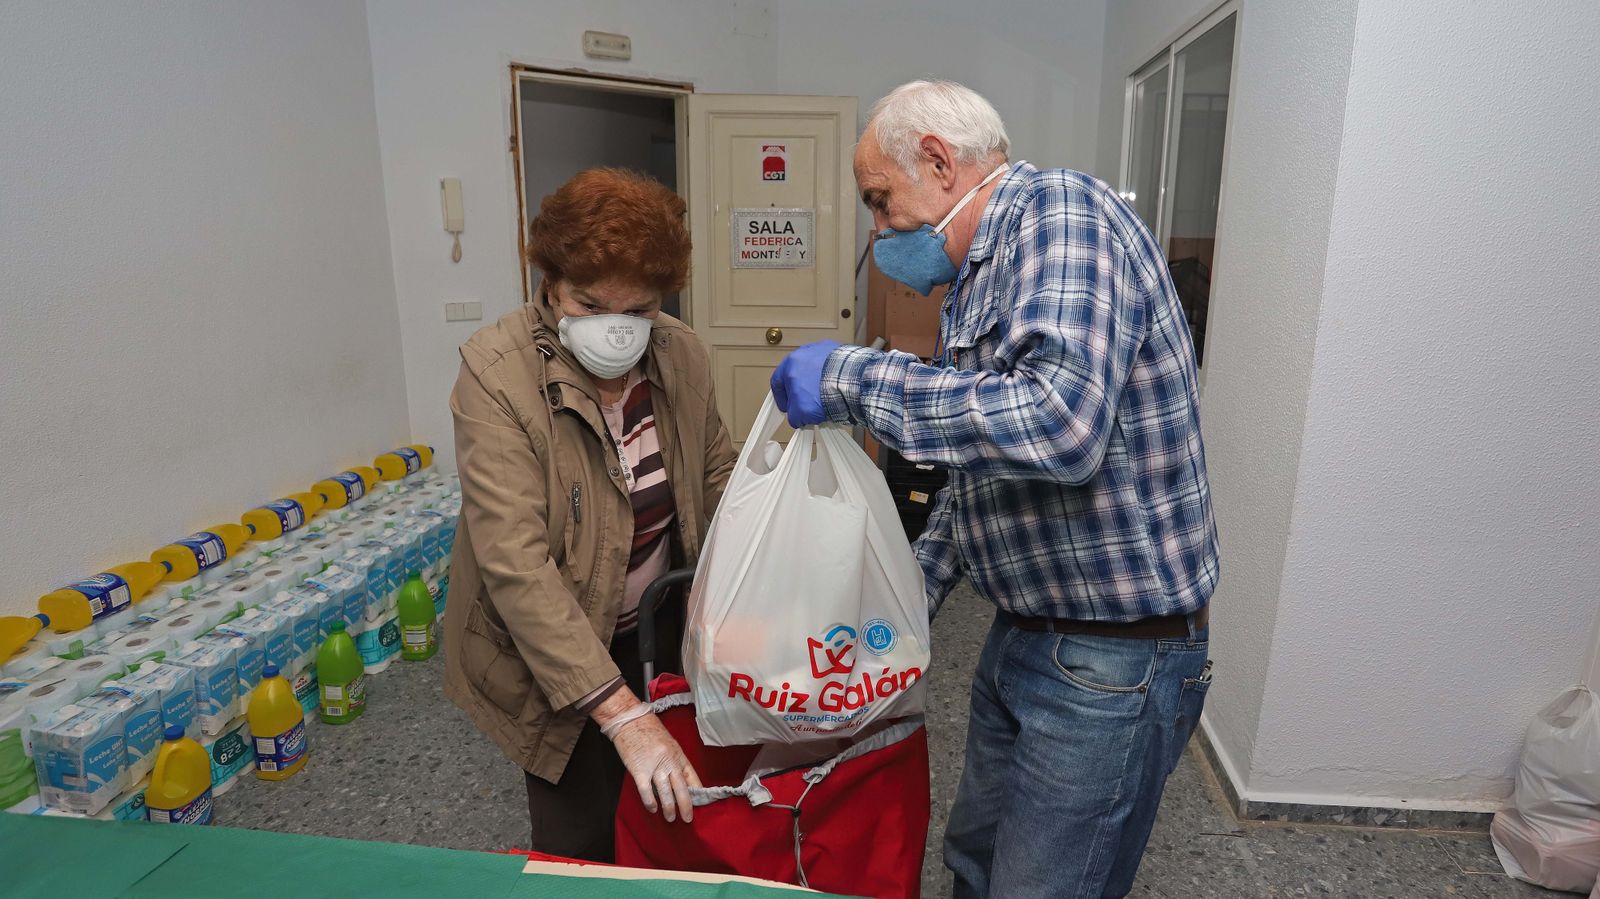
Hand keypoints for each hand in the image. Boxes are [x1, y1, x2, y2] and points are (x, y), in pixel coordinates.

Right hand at [602, 707, 701, 822]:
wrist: (630, 719)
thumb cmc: (648, 730)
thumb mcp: (669, 743)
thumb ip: (674, 761)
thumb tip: (680, 780)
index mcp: (678, 754)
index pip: (692, 776)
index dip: (697, 792)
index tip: (699, 803)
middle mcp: (669, 761)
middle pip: (681, 788)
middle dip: (685, 806)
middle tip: (687, 818)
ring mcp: (654, 766)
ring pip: (665, 793)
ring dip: (669, 808)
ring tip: (670, 818)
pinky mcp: (639, 770)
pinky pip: (646, 791)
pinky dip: (650, 802)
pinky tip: (653, 809)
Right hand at [771, 340, 842, 427]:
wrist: (850, 384)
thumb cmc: (822, 394)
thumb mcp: (799, 413)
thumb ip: (794, 415)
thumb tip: (798, 417)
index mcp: (789, 363)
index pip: (778, 382)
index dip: (781, 398)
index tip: (787, 408)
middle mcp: (805, 352)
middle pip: (798, 375)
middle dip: (801, 391)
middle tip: (806, 405)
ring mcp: (824, 350)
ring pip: (816, 370)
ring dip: (817, 385)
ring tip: (825, 400)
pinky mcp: (841, 352)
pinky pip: (832, 368)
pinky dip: (833, 379)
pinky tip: (837, 391)